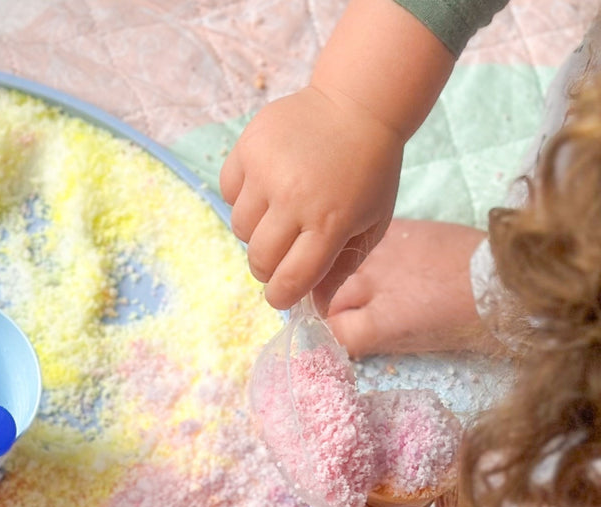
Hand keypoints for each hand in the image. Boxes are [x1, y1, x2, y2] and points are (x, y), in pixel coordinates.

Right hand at [220, 85, 402, 310]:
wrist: (359, 101)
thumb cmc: (370, 171)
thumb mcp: (371, 224)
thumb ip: (342, 269)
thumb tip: (316, 310)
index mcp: (330, 222)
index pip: (290, 280)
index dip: (282, 296)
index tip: (282, 294)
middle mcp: (294, 198)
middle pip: (259, 260)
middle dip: (268, 267)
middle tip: (282, 252)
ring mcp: (267, 171)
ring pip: (239, 228)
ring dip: (256, 230)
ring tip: (279, 210)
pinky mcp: (248, 147)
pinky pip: (229, 191)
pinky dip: (243, 195)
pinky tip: (267, 183)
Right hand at [324, 219, 491, 357]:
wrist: (508, 279)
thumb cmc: (467, 324)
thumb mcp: (416, 345)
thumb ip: (374, 340)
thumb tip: (346, 337)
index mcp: (378, 322)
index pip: (329, 332)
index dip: (330, 337)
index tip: (337, 338)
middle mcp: (372, 284)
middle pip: (327, 299)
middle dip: (331, 310)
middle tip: (345, 316)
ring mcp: (383, 252)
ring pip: (338, 267)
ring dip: (339, 280)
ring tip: (355, 288)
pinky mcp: (399, 228)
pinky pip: (363, 241)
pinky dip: (360, 254)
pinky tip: (372, 262)